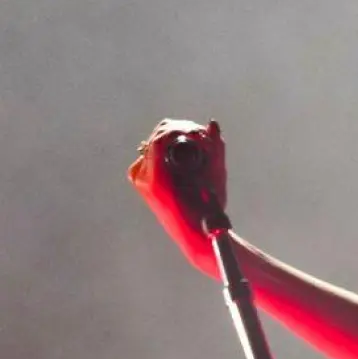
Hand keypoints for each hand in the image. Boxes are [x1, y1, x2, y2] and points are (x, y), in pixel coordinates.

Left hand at [128, 118, 228, 274]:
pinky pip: (154, 155)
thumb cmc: (209, 208)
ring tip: (199, 147)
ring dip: (177, 141)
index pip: (164, 134)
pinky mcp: (143, 181)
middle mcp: (142, 175)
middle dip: (182, 132)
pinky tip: (187, 157)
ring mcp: (140, 178)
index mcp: (156, 175)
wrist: (195, 234)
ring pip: (156, 144)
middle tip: (203, 137)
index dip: (187, 128)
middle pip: (158, 136)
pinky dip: (171, 152)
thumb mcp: (215, 175)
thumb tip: (212, 124)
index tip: (203, 133)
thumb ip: (214, 146)